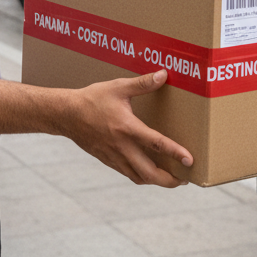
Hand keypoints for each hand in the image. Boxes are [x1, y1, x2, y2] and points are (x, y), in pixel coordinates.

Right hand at [65, 69, 192, 186]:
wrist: (66, 115)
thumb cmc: (93, 99)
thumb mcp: (118, 87)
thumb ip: (142, 83)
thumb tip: (163, 74)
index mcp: (127, 128)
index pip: (156, 143)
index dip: (175, 153)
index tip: (190, 160)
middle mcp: (122, 146)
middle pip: (149, 173)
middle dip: (169, 180)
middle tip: (184, 179)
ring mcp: (114, 157)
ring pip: (139, 177)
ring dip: (157, 181)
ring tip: (171, 179)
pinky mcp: (108, 160)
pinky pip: (128, 174)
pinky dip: (142, 177)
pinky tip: (149, 172)